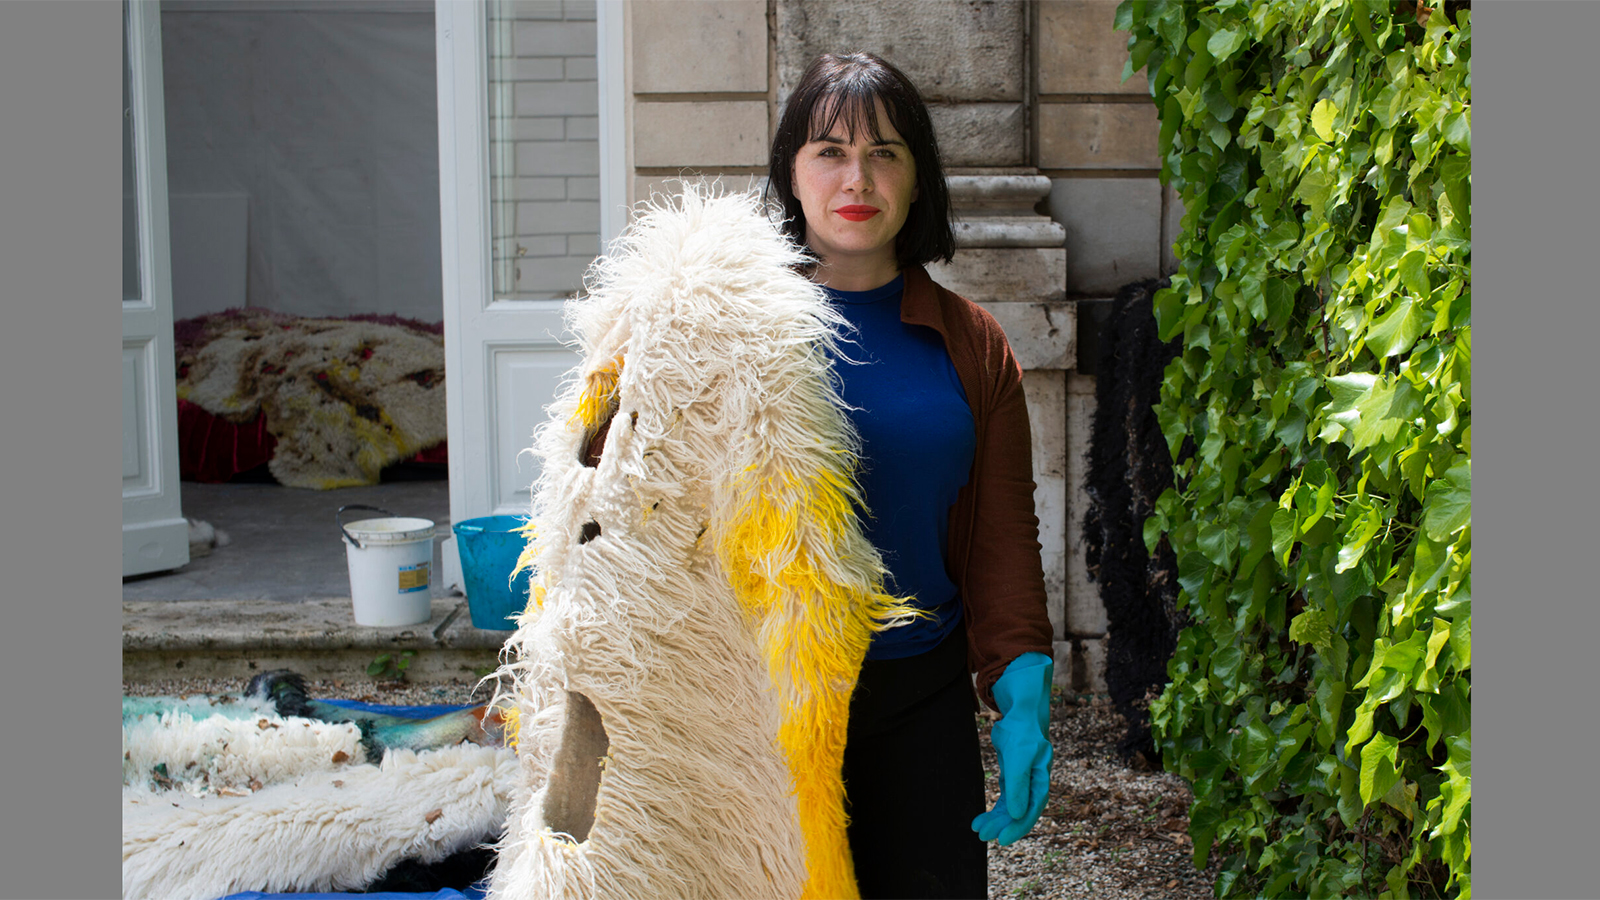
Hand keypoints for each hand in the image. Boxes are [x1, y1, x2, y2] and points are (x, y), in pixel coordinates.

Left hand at [971, 652, 1052, 845]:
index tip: (1002, 839)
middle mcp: (1034, 783)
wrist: (1019, 713)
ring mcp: (1023, 781)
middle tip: (983, 836)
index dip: (1019, 826)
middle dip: (1003, 825)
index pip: (1032, 810)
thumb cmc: (1021, 732)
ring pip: (1011, 807)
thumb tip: (1017, 815)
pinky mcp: (1012, 777)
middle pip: (1020, 812)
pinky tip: (982, 818)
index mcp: (1041, 779)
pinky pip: (1005, 799)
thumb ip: (1018, 786)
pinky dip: (994, 809)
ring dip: (996, 819)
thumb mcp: (1018, 757)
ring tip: (978, 829)